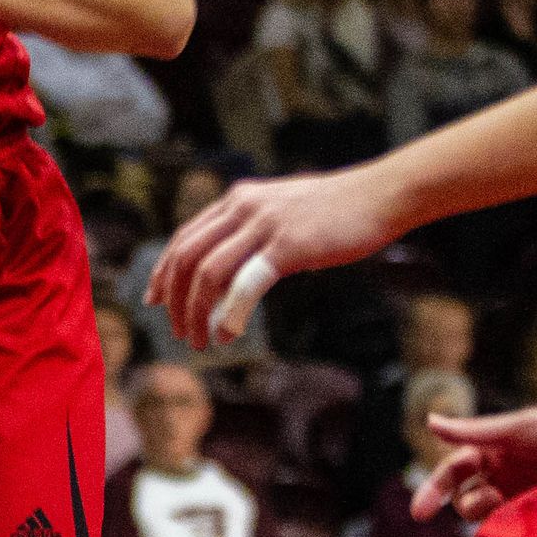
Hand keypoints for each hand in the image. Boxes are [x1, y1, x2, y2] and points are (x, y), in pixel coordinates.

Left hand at [145, 164, 409, 348]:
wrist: (382, 195)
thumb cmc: (339, 210)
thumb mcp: (286, 212)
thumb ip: (258, 235)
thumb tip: (242, 272)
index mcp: (238, 199)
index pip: (185, 236)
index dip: (164, 271)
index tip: (155, 299)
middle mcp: (243, 207)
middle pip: (187, 256)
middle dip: (174, 299)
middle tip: (178, 331)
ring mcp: (264, 225)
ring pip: (208, 273)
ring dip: (197, 313)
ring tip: (200, 341)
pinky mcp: (287, 245)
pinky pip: (245, 284)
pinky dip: (229, 314)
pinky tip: (227, 334)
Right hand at [416, 399, 536, 520]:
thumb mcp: (514, 429)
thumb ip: (471, 431)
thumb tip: (428, 421)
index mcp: (487, 451)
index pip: (451, 473)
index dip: (432, 491)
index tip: (418, 514)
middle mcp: (497, 474)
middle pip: (461, 498)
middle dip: (468, 502)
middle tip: (493, 498)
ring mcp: (515, 494)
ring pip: (482, 515)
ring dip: (486, 514)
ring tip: (512, 504)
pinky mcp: (534, 511)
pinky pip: (505, 526)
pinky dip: (502, 528)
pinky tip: (516, 524)